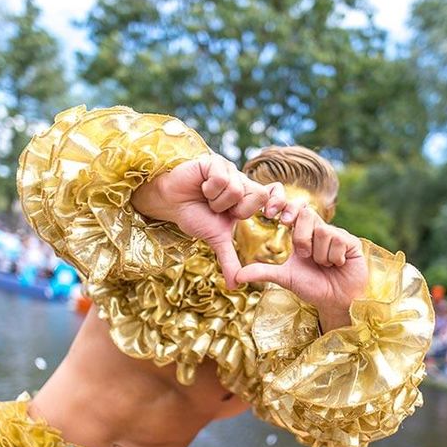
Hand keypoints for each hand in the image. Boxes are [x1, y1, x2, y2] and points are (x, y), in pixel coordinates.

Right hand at [131, 154, 288, 288]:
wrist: (171, 203)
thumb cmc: (195, 216)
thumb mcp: (215, 239)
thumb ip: (229, 259)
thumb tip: (235, 286)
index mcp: (248, 197)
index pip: (271, 196)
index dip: (276, 203)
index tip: (271, 215)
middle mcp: (242, 181)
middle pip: (258, 194)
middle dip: (236, 209)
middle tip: (220, 210)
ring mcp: (230, 169)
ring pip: (236, 189)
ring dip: (217, 201)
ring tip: (207, 198)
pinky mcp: (215, 160)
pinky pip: (221, 178)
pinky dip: (208, 188)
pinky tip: (201, 187)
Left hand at [235, 205, 367, 330]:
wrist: (336, 301)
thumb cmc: (313, 287)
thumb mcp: (285, 278)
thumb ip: (262, 272)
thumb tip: (236, 277)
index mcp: (303, 233)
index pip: (292, 210)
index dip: (283, 205)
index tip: (269, 212)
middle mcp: (319, 229)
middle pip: (306, 214)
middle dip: (301, 237)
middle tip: (305, 255)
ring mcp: (336, 234)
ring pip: (322, 231)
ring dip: (319, 254)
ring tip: (325, 265)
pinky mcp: (351, 242)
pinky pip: (338, 240)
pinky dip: (334, 258)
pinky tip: (338, 265)